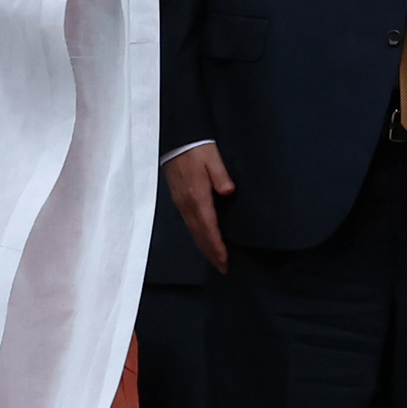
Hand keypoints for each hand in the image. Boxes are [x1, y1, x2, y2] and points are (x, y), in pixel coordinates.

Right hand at [162, 143, 233, 271]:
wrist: (177, 138)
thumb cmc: (198, 148)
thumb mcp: (213, 158)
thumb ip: (221, 175)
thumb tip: (228, 192)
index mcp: (197, 196)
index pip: (208, 228)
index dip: (216, 246)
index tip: (225, 261)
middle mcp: (187, 204)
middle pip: (199, 235)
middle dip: (211, 253)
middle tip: (223, 268)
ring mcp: (181, 203)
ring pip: (193, 231)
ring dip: (204, 247)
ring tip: (215, 260)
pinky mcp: (179, 200)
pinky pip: (189, 224)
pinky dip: (198, 236)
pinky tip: (204, 240)